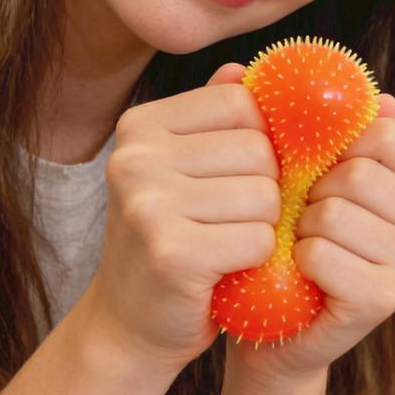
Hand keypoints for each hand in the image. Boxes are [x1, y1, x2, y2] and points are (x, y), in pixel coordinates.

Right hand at [80, 65, 279, 373]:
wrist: (129, 326)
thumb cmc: (171, 237)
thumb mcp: (182, 168)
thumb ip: (212, 116)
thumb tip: (243, 68)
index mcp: (140, 126)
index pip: (242, 103)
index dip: (260, 139)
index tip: (240, 173)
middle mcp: (136, 158)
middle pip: (259, 149)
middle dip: (265, 188)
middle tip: (231, 218)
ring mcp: (148, 205)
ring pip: (265, 194)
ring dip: (263, 226)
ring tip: (227, 242)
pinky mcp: (171, 253)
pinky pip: (258, 238)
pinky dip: (256, 258)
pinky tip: (226, 269)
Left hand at [229, 95, 394, 382]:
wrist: (286, 320)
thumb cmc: (305, 235)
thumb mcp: (325, 175)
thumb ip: (348, 129)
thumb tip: (380, 95)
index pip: (383, 133)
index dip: (337, 147)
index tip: (324, 171)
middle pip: (357, 173)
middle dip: (314, 191)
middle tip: (308, 215)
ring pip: (333, 212)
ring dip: (302, 226)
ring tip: (306, 243)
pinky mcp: (384, 300)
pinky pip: (320, 254)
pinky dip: (298, 259)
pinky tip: (305, 272)